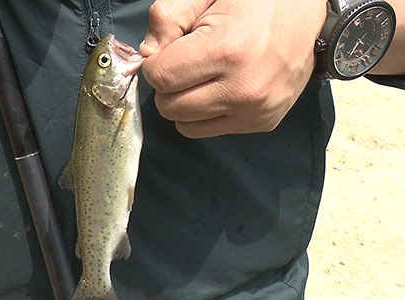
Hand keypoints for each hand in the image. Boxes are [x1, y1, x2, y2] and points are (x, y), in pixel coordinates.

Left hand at [140, 0, 326, 137]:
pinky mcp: (263, 122)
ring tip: (202, 77)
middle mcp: (242, 88)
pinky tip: (220, 89)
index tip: (167, 53)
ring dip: (183, 104)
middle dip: (168, 86)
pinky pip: (210, 130)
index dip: (155, 64)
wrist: (309, 18)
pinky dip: (205, 114)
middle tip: (185, 64)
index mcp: (227, 50)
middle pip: (170, 107)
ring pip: (185, 125)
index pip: (161, 77)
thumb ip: (168, 18)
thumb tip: (147, 55)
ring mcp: (254, 111)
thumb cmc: (257, 2)